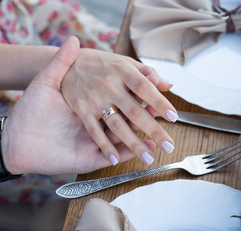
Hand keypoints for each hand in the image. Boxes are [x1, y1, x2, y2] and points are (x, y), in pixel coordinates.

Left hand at [1, 37, 154, 174]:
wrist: (14, 137)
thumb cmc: (29, 109)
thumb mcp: (46, 82)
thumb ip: (61, 63)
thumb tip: (73, 39)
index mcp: (87, 107)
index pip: (116, 101)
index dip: (133, 96)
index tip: (150, 90)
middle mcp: (93, 125)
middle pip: (124, 121)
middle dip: (144, 119)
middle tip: (162, 115)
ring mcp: (92, 143)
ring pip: (122, 140)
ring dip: (141, 138)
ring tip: (159, 137)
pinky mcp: (88, 159)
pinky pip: (110, 157)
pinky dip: (125, 154)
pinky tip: (142, 150)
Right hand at [61, 48, 177, 165]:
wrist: (67, 64)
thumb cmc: (100, 63)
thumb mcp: (123, 61)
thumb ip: (145, 73)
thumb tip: (168, 85)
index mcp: (122, 70)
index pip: (144, 87)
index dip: (159, 102)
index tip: (173, 117)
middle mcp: (109, 85)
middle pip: (134, 111)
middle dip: (153, 130)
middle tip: (169, 146)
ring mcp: (94, 98)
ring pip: (116, 124)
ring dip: (133, 143)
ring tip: (148, 158)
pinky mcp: (82, 109)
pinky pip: (94, 130)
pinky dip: (104, 146)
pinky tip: (115, 159)